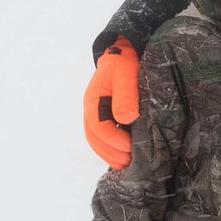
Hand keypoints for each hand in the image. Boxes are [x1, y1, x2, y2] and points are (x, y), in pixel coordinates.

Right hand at [83, 40, 140, 169]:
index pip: (98, 127)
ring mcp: (94, 115)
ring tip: (126, 164)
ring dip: (109, 154)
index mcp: (92, 100)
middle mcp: (90, 110)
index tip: (130, 148)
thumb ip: (125, 96)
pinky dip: (109, 149)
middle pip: (94, 138)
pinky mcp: (102, 117)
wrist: (122, 56)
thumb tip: (125, 119)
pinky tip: (121, 156)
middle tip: (129, 162)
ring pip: (95, 140)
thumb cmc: (124, 66)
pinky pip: (101, 137)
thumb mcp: (126, 76)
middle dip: (111, 152)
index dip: (113, 140)